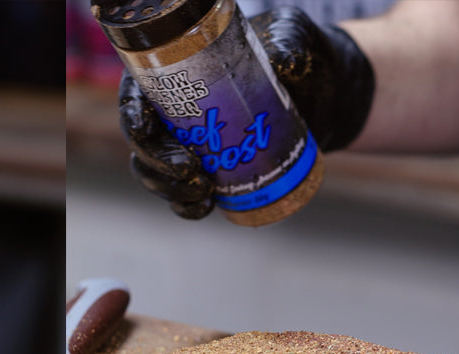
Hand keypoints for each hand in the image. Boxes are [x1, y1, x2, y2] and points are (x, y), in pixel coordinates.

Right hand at [118, 6, 374, 218]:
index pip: (139, 92)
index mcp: (180, 70)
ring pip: (158, 171)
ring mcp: (190, 143)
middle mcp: (176, 110)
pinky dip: (188, 205)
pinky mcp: (210, 169)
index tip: (145, 128)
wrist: (325, 94)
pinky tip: (205, 207)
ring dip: (169, 188)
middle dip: (157, 161)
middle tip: (188, 169)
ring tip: (201, 192)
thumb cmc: (301, 57)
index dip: (132, 112)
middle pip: (145, 140)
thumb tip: (282, 65)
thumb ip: (287, 46)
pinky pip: (185, 192)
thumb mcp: (293, 41)